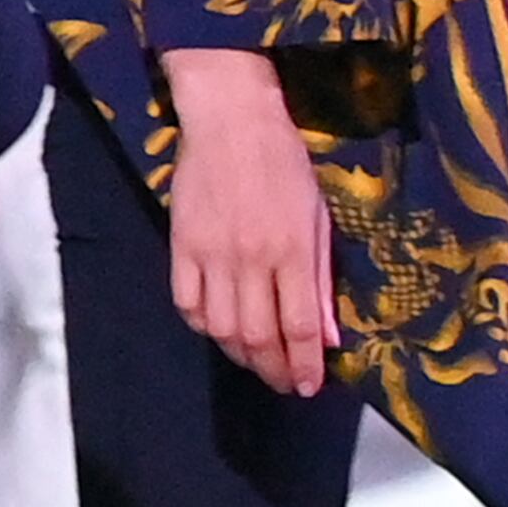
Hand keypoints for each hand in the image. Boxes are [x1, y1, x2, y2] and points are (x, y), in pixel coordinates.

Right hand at [159, 49, 341, 397]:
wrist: (230, 119)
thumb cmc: (284, 164)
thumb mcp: (317, 217)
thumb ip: (320, 279)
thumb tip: (326, 337)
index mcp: (292, 249)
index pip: (297, 326)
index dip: (303, 365)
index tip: (308, 387)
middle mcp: (251, 258)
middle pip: (257, 336)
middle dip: (272, 370)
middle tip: (283, 382)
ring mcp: (212, 253)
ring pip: (220, 328)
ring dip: (239, 355)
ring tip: (254, 359)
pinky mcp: (181, 244)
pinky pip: (186, 303)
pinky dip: (202, 325)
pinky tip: (218, 327)